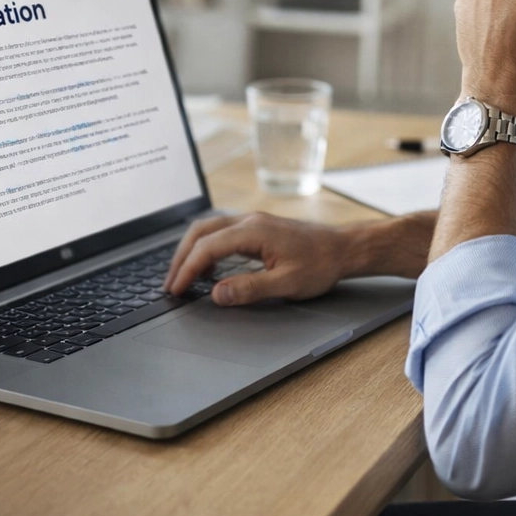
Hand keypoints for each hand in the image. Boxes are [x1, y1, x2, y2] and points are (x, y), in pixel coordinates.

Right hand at [164, 212, 346, 305]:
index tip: (175, 290)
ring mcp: (253, 221)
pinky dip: (207, 248)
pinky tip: (210, 269)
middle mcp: (249, 220)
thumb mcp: (286, 283)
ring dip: (192, 251)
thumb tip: (216, 294)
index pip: (207, 248)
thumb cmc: (320, 265)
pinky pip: (222, 232)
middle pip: (201, 232)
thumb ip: (250, 289)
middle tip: (170, 284)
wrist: (344, 248)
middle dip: (181, 258)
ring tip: (184, 278)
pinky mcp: (258, 227)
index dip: (186, 270)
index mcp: (253, 231)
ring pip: (209, 229)